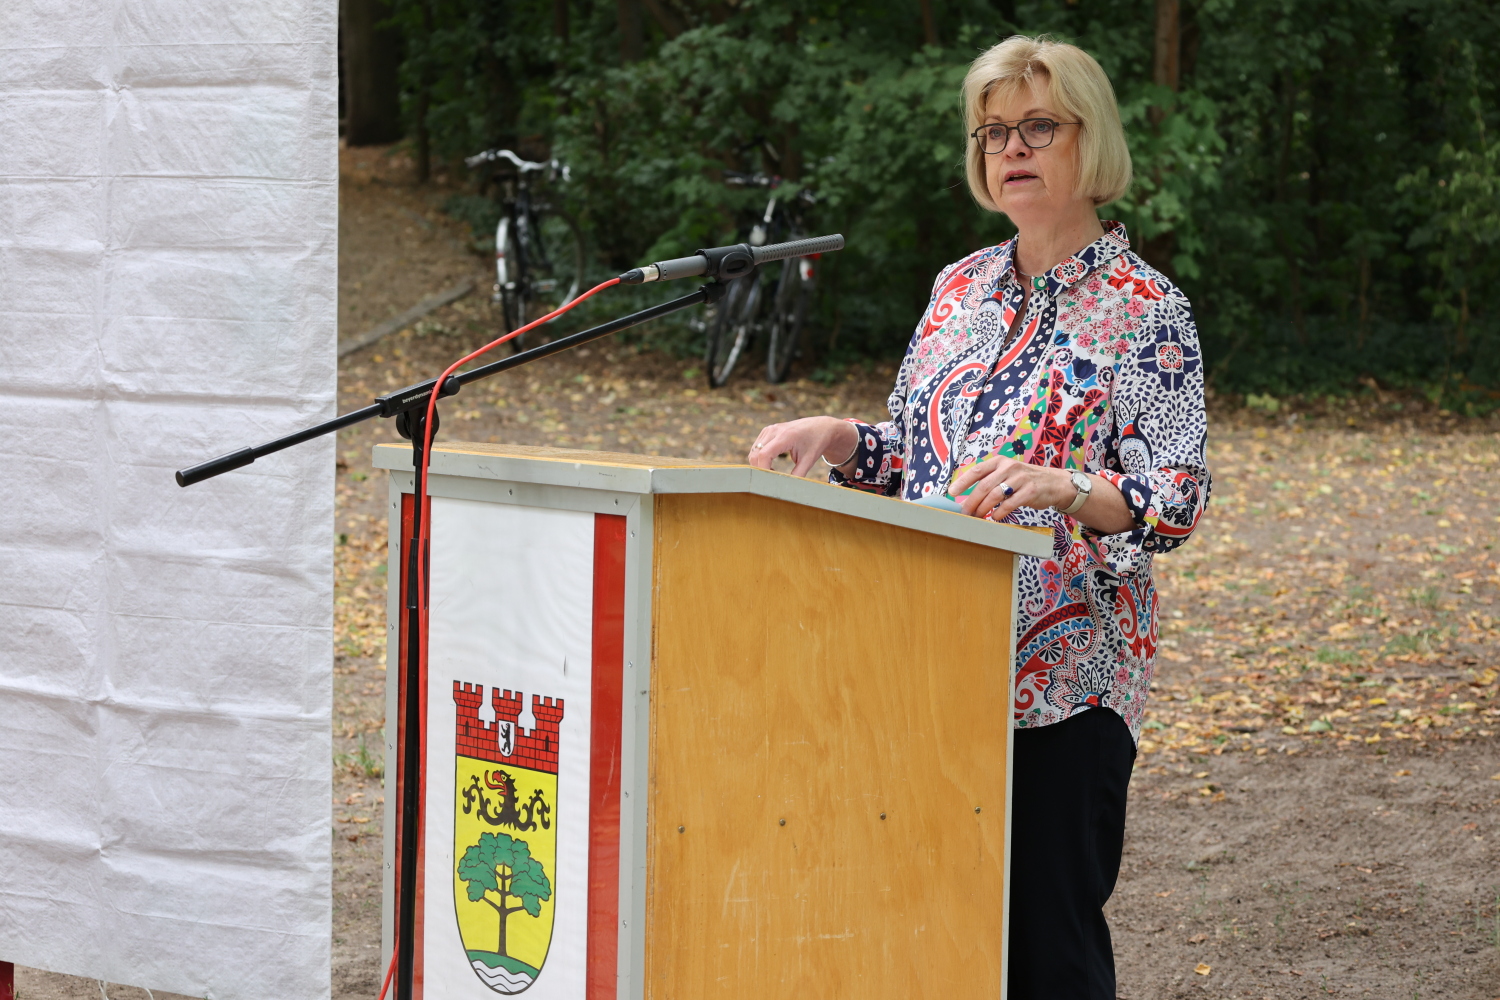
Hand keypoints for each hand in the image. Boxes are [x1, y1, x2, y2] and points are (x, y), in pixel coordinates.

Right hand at [747, 416, 858, 476]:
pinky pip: (756, 447)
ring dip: (759, 464)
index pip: (764, 454)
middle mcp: (774, 430)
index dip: (763, 470)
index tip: (768, 482)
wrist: (820, 427)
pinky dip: (760, 458)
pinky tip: (771, 464)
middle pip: (755, 454)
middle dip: (759, 469)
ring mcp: (769, 429)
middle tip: (771, 480)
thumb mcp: (808, 461)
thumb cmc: (815, 443)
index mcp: (786, 436)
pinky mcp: (767, 431)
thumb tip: (786, 489)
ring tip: (773, 472)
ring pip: (754, 451)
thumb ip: (797, 475)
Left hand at [948, 456, 1077, 520]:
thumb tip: (967, 495)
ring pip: (995, 495)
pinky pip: (1010, 504)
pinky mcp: (1030, 491)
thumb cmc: (1025, 480)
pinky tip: (995, 518)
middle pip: (984, 486)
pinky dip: (999, 512)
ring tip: (978, 517)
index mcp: (1000, 462)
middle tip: (965, 513)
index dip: (962, 482)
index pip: (977, 470)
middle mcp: (1009, 467)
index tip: (952, 492)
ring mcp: (1021, 478)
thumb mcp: (1007, 473)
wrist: (1054, 483)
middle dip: (971, 501)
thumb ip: (990, 480)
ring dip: (983, 508)